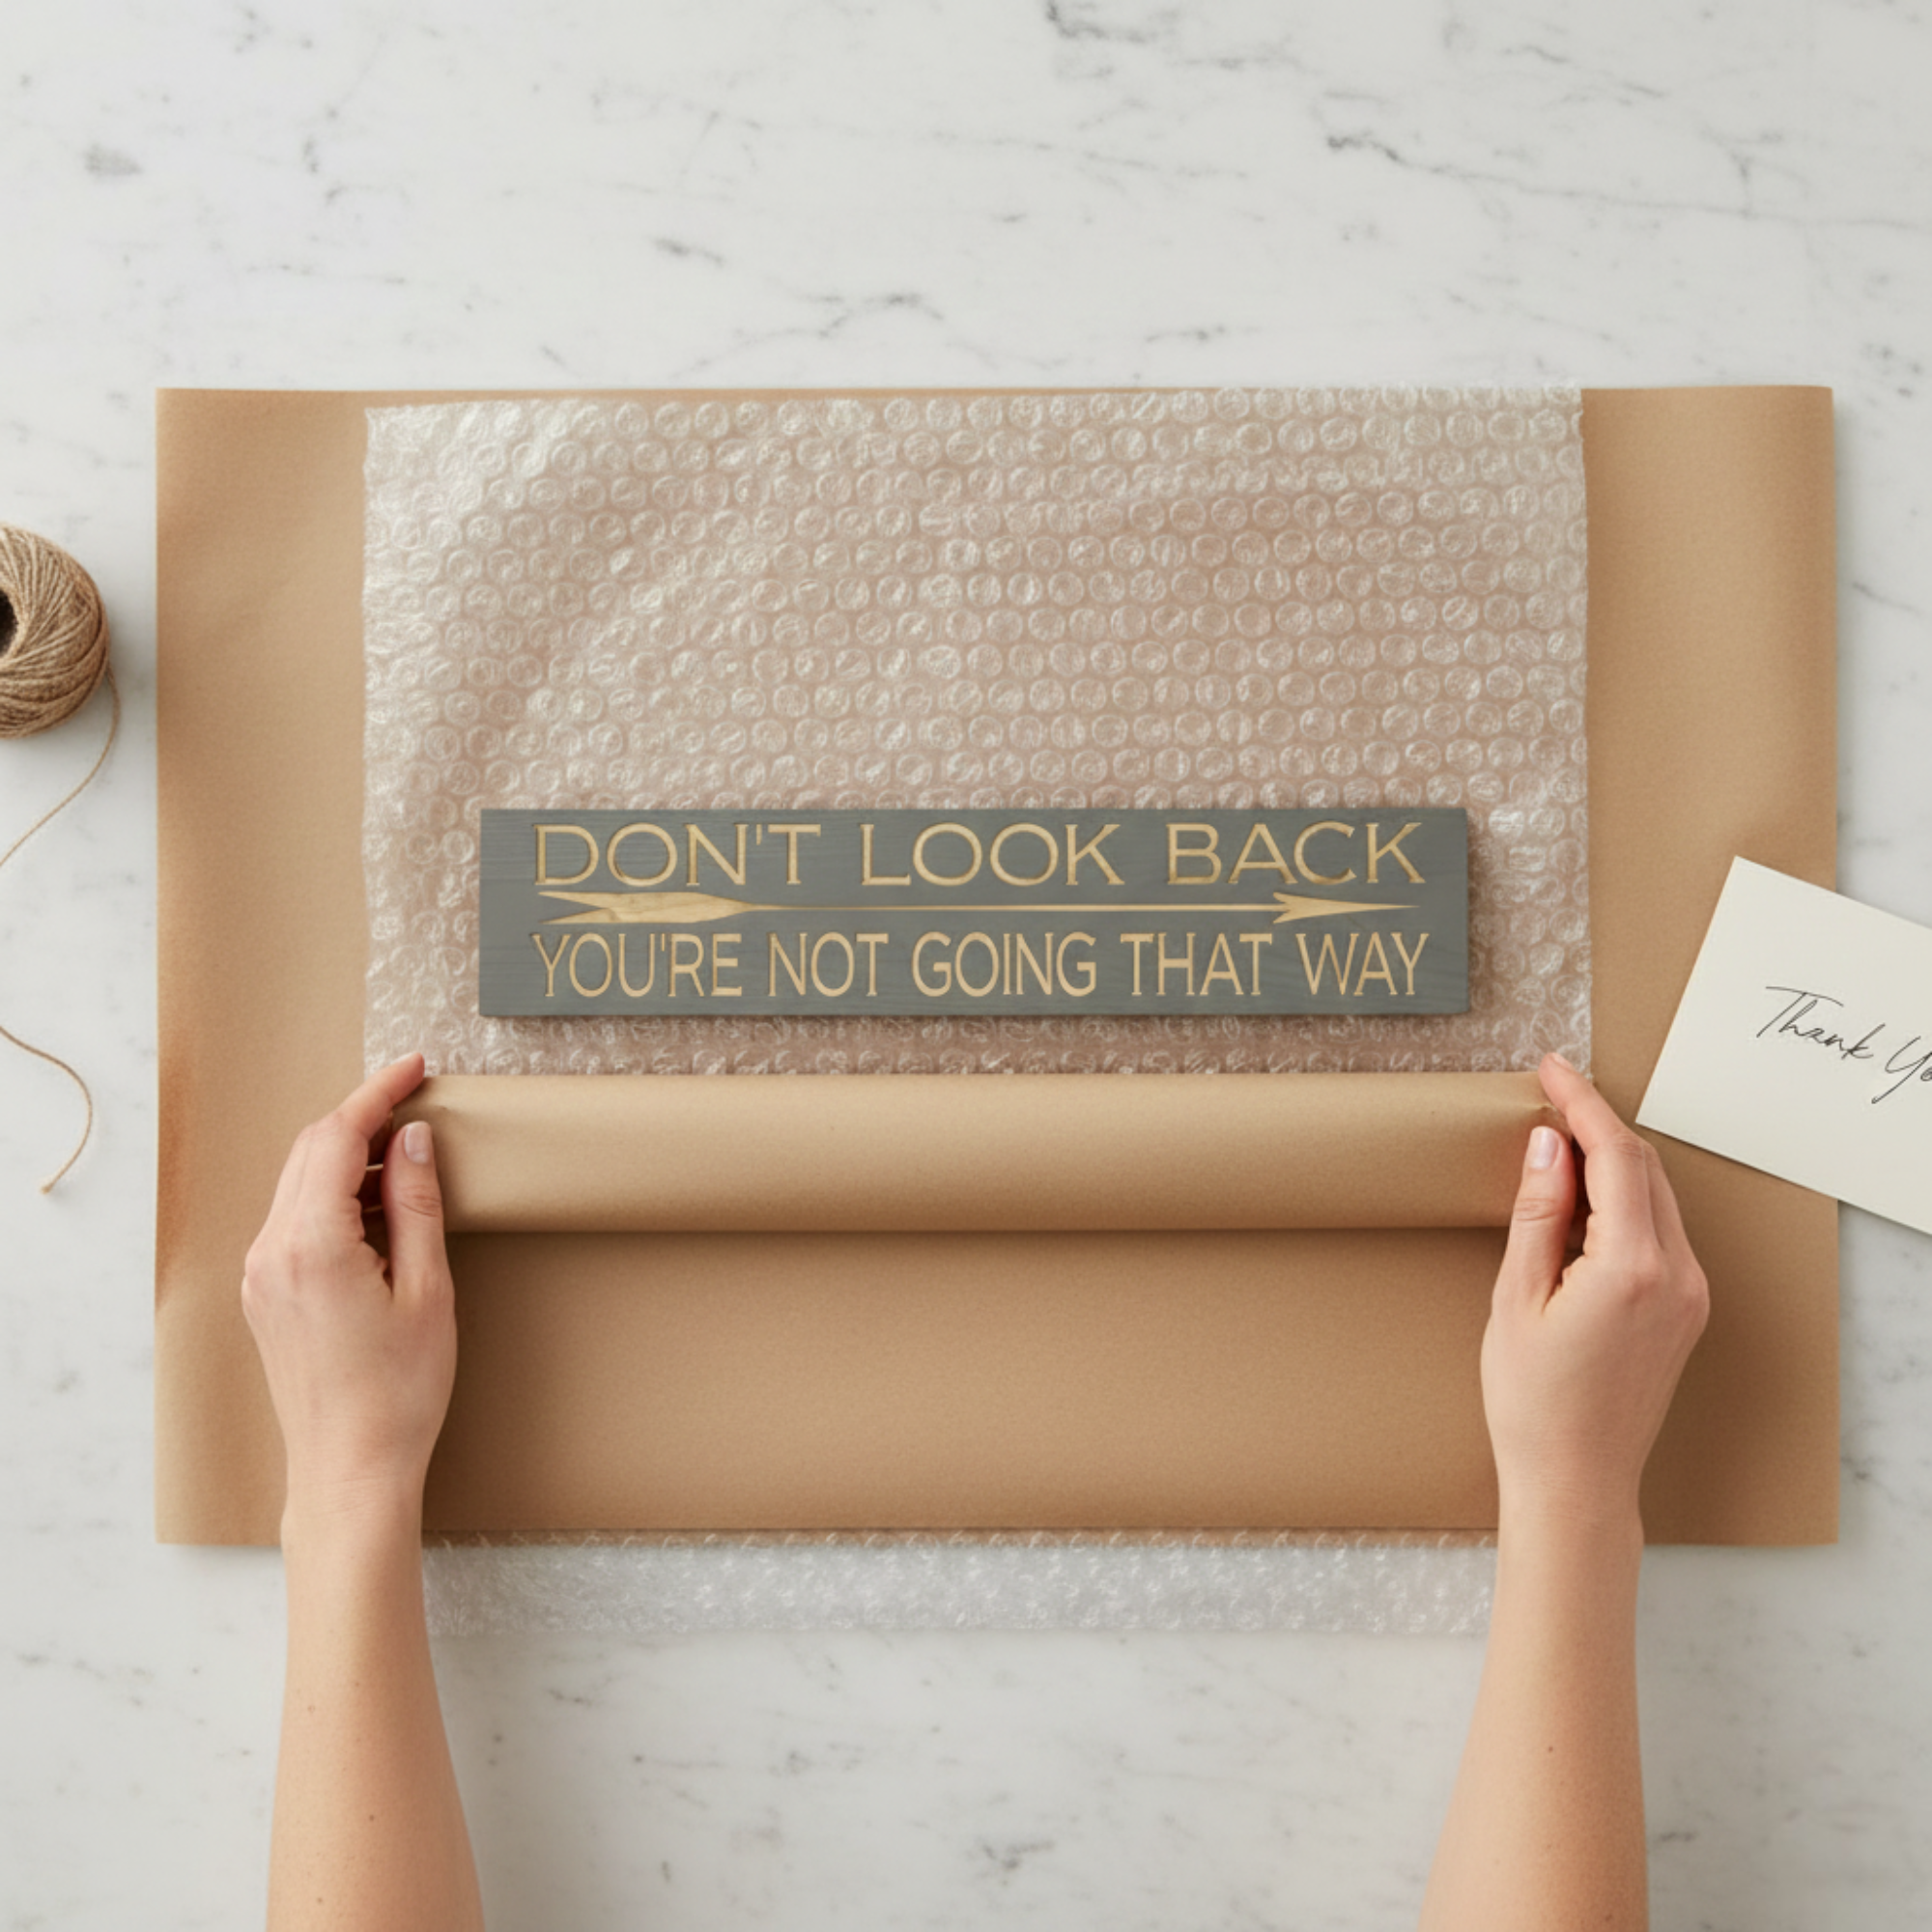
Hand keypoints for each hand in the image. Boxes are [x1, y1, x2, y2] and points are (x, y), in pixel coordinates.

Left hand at [242, 1053, 455, 1525]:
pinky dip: (334, 1195)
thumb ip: (414, 1205)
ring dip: (348, 1158)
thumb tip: (412, 1140)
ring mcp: (261, 1275)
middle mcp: (271, 1252)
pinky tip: (376, 1208)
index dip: (376, 1094)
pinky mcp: (265, 1295)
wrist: (350, 1469)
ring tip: (406, 1160)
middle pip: (309, 1151)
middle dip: (361, 1119)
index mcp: (311, 1246)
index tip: (413, 1067)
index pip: (335, 1138)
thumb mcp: (427, 1290)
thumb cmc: (399, 1392)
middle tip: (416, 1104)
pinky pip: (294, 1218)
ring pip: (299, 1182)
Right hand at [1482, 1054, 1708, 1531]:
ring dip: (1611, 1161)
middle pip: (1643, 1167)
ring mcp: (1689, 1294)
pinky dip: (1624, 1200)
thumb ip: (1538, 1213)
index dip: (1582, 1103)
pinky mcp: (1686, 1310)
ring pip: (1655, 1196)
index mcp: (1632, 1267)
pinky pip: (1659, 1231)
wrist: (1577, 1479)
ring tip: (1556, 1144)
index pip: (1615, 1156)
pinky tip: (1582, 1200)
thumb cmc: (1533, 1402)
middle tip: (1547, 1096)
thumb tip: (1549, 1145)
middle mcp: (1677, 1274)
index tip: (1552, 1069)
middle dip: (1597, 1124)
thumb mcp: (1516, 1298)